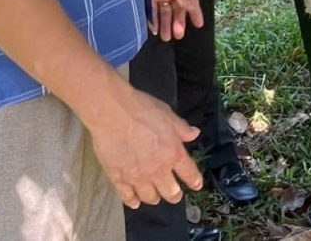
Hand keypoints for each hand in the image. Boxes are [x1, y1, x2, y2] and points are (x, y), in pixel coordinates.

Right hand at [87, 74, 203, 208]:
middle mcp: (158, 170)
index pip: (189, 174)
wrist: (113, 113)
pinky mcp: (119, 179)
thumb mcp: (168, 114)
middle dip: (174, 194)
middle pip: (171, 192)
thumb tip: (194, 134)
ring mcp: (138, 177)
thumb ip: (181, 128)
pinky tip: (134, 201)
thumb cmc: (143, 109)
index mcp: (173, 153)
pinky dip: (132, 201)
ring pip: (150, 198)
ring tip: (155, 197)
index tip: (196, 185)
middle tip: (174, 194)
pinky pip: (128, 197)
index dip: (195, 181)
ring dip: (154, 198)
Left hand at [144, 0, 203, 41]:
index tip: (199, 24)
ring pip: (164, 12)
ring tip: (166, 37)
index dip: (195, 12)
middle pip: (176, 9)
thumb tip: (192, 7)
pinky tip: (154, 29)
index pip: (190, 0)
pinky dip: (152, 20)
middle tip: (178, 35)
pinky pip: (150, 11)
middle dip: (178, 22)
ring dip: (165, 24)